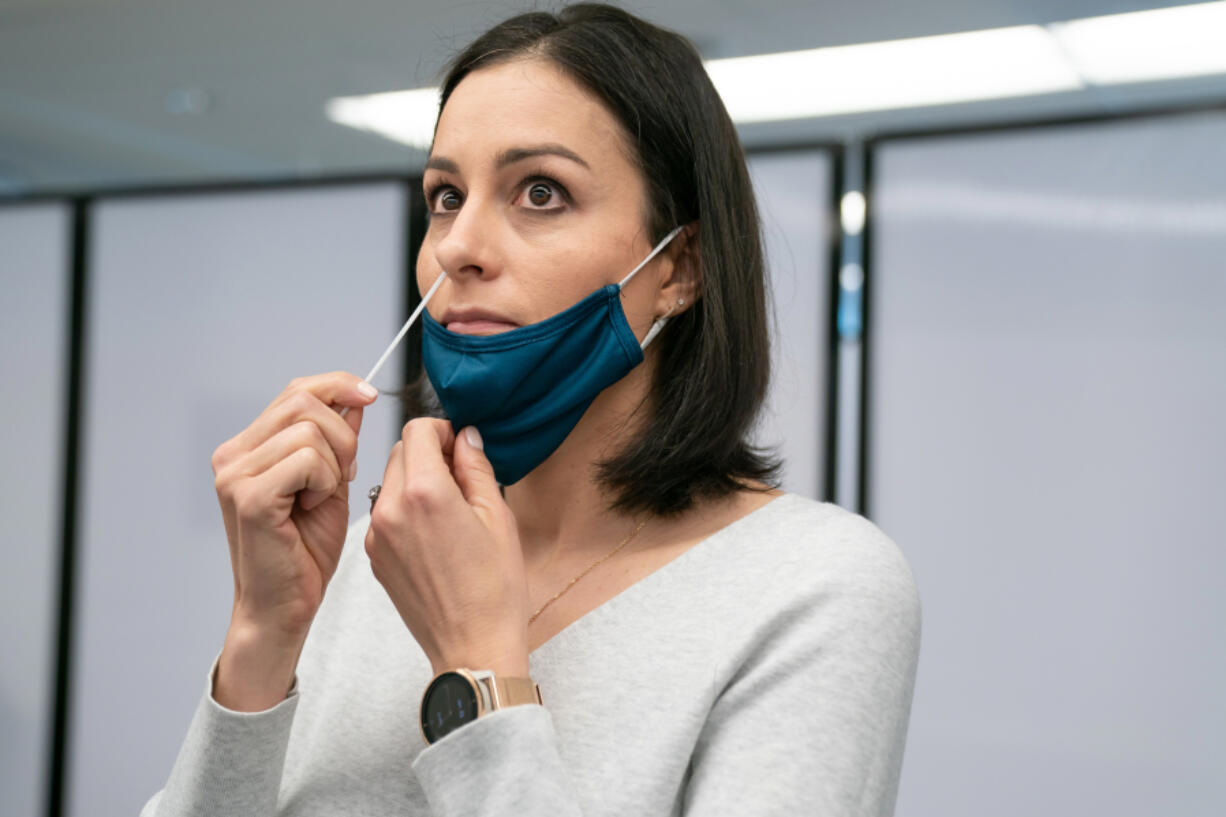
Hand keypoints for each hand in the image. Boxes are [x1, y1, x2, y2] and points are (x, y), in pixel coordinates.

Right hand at [211, 371, 376, 708]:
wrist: (285, 605)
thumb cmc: (306, 551)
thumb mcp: (329, 482)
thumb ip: (337, 440)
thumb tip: (355, 398)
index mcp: (247, 447)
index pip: (295, 391)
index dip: (337, 385)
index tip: (370, 395)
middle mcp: (232, 455)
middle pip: (304, 403)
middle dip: (342, 434)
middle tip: (342, 475)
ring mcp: (235, 474)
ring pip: (310, 432)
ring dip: (333, 465)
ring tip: (319, 499)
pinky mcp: (249, 496)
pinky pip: (306, 460)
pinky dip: (323, 482)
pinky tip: (310, 509)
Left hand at [365, 419, 530, 677]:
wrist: (473, 647)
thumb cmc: (495, 589)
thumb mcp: (499, 517)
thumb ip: (476, 468)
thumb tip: (465, 437)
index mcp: (425, 493)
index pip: (417, 429)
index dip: (442, 430)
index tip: (460, 447)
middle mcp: (391, 509)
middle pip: (399, 451)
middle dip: (428, 452)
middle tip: (460, 476)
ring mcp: (377, 535)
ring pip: (388, 481)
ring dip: (415, 479)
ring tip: (448, 508)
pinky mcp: (373, 556)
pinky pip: (384, 512)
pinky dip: (405, 509)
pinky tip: (434, 534)